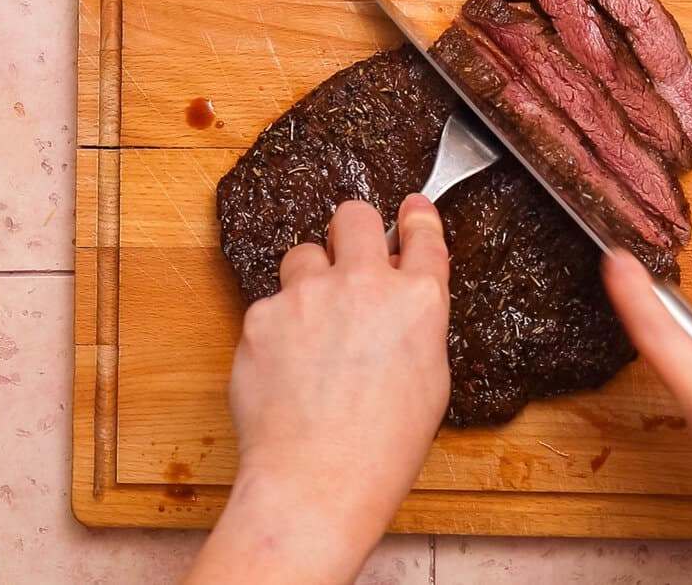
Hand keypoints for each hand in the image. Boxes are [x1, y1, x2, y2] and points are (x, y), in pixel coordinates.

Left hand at [187, 195, 450, 584]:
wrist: (318, 480)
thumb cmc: (383, 448)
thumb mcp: (430, 382)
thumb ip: (416, 325)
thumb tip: (399, 302)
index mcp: (418, 301)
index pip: (422, 234)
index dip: (416, 218)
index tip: (411, 211)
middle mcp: (365, 284)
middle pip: (354, 215)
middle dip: (353, 231)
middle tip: (348, 259)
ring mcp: (308, 295)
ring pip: (303, 254)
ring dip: (309, 280)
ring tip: (311, 329)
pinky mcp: (261, 316)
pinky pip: (269, 304)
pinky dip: (276, 329)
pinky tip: (285, 369)